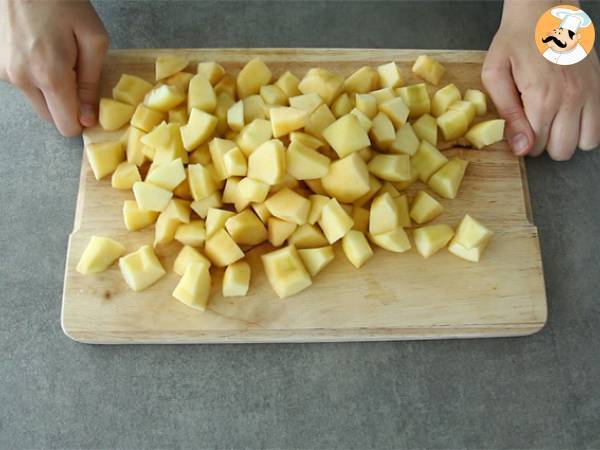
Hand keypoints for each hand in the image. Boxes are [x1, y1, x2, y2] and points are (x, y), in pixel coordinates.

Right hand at [0, 0, 108, 135]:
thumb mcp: (93, 39)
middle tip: (74, 74)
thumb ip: (91, 83)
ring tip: (55, 57)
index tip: (89, 104)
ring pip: (36, 102)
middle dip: (66, 105)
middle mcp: (22, 79)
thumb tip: (87, 117)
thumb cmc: (62, 2)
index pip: (66, 126)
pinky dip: (34, 76)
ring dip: (49, 90)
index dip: (82, 119)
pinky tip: (39, 50)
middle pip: (50, 118)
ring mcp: (5, 72)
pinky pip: (23, 84)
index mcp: (50, 75)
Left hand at [482, 0, 599, 159]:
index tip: (518, 127)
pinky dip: (585, 128)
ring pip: (585, 143)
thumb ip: (507, 114)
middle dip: (545, 144)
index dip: (523, 142)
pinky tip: (568, 115)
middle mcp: (571, 99)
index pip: (535, 147)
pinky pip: (599, 126)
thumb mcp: (495, 74)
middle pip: (562, 150)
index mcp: (542, 98)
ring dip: (568, 138)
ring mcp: (589, 93)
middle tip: (534, 124)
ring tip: (553, 122)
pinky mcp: (599, 87)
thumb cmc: (516, 39)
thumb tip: (521, 147)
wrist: (546, 11)